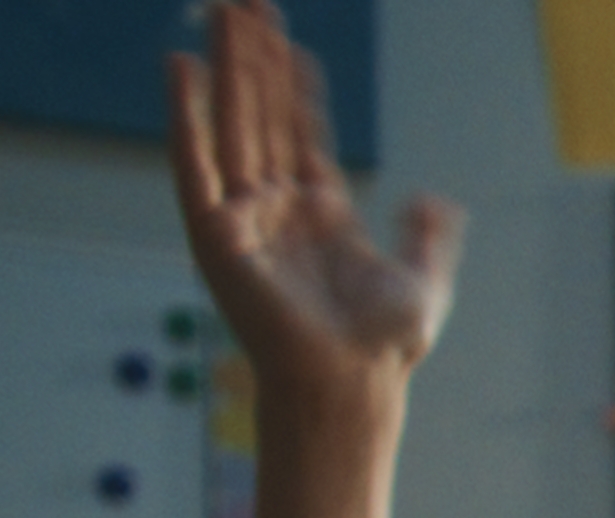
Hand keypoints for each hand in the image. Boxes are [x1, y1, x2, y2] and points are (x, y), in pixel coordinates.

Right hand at [168, 0, 459, 425]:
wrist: (352, 382)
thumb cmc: (383, 348)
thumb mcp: (425, 282)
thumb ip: (430, 238)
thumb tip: (433, 200)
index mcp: (320, 213)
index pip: (301, 133)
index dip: (295, 87)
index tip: (289, 43)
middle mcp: (276, 208)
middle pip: (263, 116)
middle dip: (255, 59)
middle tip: (247, 1)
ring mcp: (244, 216)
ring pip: (234, 123)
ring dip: (228, 67)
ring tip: (224, 12)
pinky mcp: (215, 232)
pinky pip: (194, 161)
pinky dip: (185, 115)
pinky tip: (181, 68)